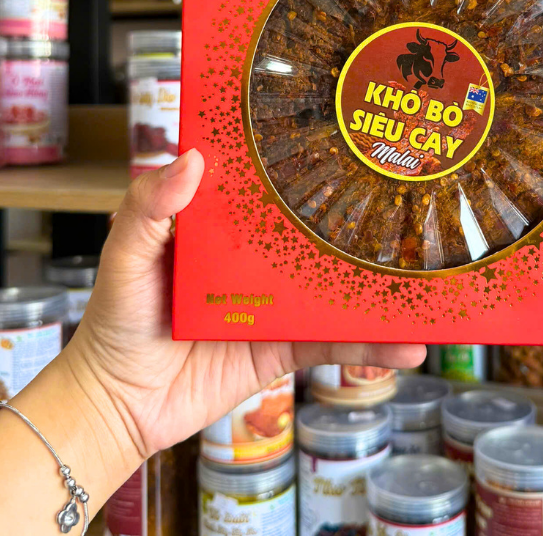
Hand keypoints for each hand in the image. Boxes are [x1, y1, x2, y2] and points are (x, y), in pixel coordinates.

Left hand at [67, 148, 425, 459]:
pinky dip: (371, 346)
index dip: (306, 164)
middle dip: (362, 222)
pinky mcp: (284, 347)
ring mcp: (276, 303)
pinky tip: (407, 346)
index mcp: (225, 227)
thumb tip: (193, 158)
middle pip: (317, 234)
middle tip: (411, 201)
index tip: (348, 138)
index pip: (272, 187)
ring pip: (337, 288)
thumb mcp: (125, 255)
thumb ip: (149, 210)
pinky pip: (333, 343)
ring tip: (425, 276)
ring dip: (380, 287)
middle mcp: (258, 259)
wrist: (118, 404)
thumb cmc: (116, 319)